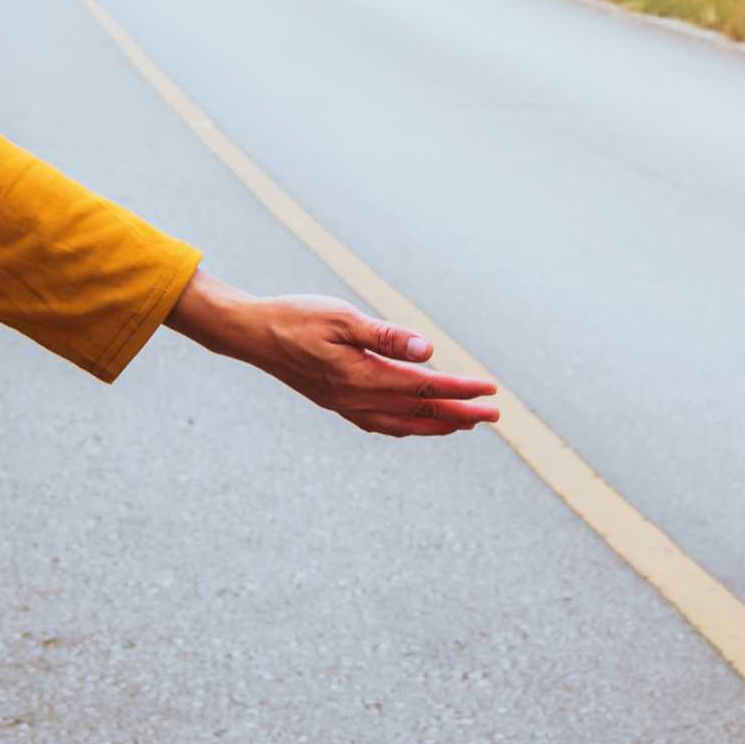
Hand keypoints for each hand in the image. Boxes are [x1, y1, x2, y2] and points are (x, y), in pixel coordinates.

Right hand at [168, 270, 500, 437]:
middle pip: (419, 413)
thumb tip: (427, 352)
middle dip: (459, 415)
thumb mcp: (341, 316)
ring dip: (436, 425)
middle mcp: (357, 399)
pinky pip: (382, 425)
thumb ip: (385, 335)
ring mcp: (346, 406)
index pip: (424, 388)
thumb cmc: (296, 317)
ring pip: (403, 425)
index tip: (488, 391)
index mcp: (362, 376)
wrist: (252, 335)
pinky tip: (415, 422)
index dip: (460, 391)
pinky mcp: (337, 404)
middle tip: (492, 416)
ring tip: (464, 424)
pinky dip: (407, 427)